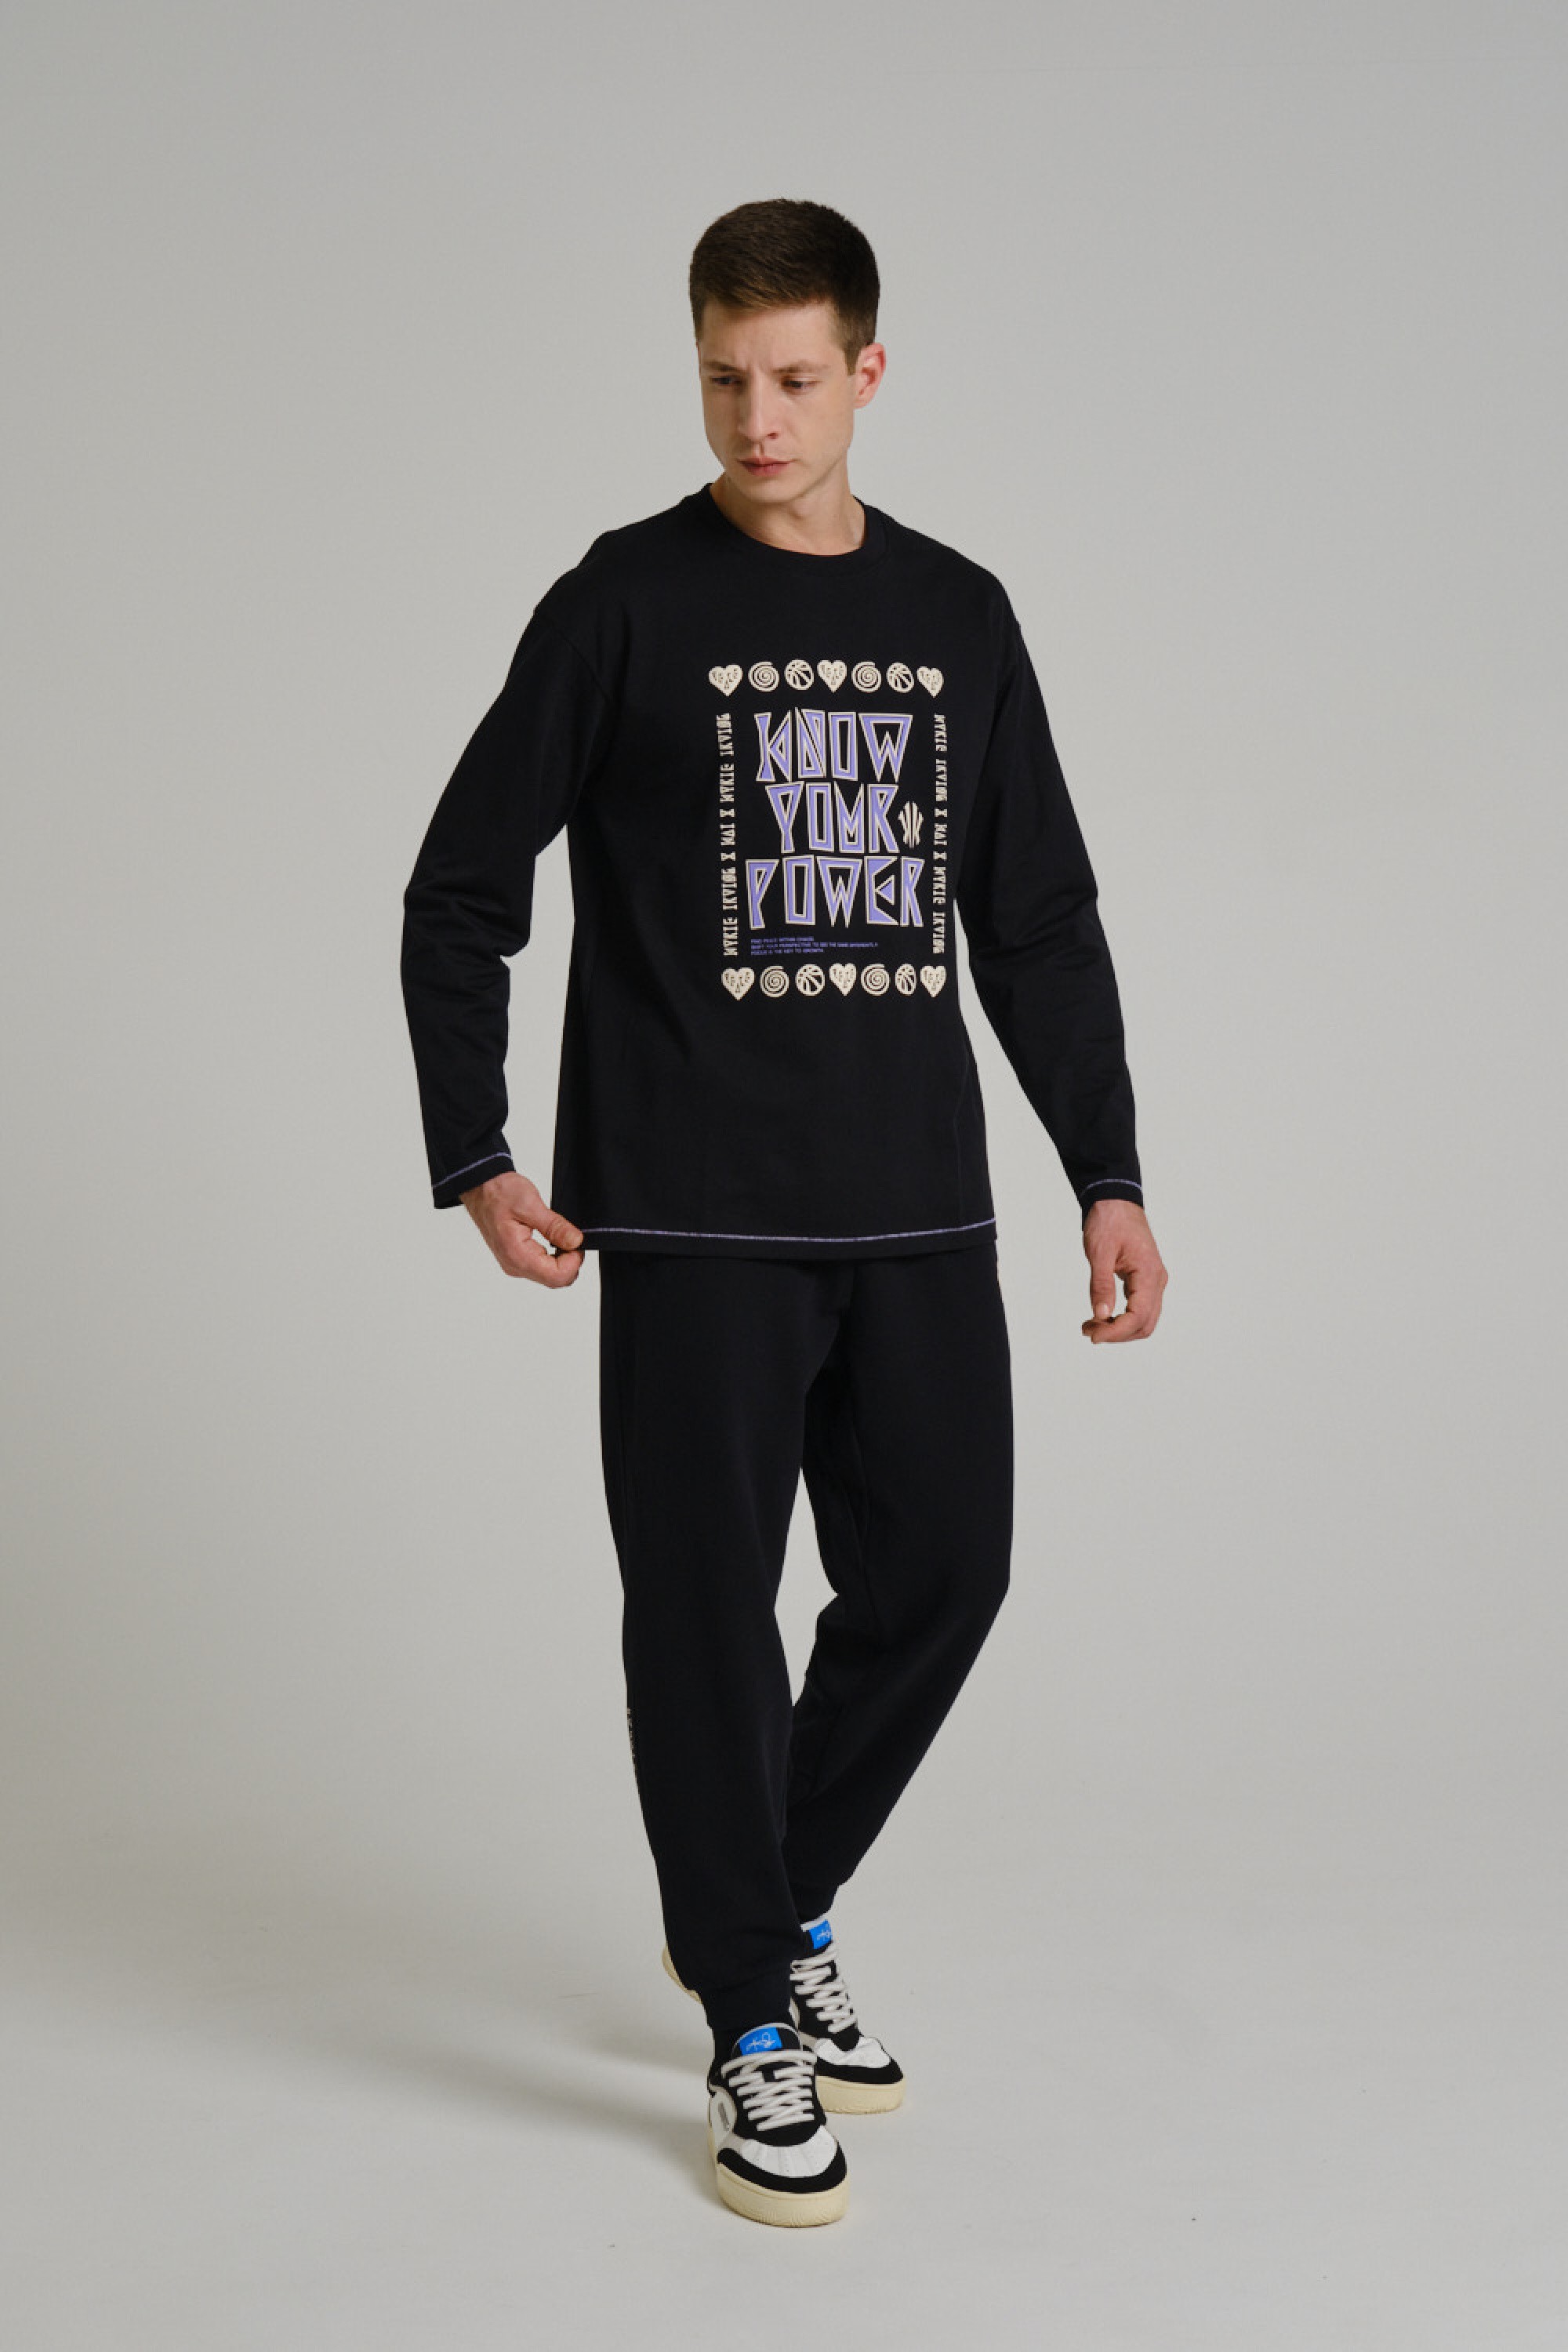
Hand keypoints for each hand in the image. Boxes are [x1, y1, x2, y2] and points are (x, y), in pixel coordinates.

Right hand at [460, 1169, 583, 1287]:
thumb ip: (555, 1227)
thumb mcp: (531, 1205)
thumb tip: (575, 1241)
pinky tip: (552, 1240)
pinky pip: (542, 1268)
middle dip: (570, 1261)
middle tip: (570, 1236)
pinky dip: (554, 1257)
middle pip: (555, 1280)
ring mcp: (515, 1265)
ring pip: (550, 1276)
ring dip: (562, 1259)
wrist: (481, 1189)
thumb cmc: (498, 1193)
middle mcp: (514, 1266)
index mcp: (517, 1255)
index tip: (576, 1241)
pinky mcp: (517, 1260)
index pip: (557, 1276)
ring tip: (559, 1235)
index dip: (574, 1260)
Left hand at [1081, 1198, 1166, 1342]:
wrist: (1115, 1200)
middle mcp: (1157, 1281)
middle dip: (1117, 1333)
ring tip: (1090, 1326)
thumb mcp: (1099, 1253)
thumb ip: (1101, 1285)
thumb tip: (1100, 1315)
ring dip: (1119, 1328)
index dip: (1116, 1332)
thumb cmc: (1108, 1221)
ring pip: (1143, 1319)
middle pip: (1144, 1324)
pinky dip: (1121, 1318)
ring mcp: (1153, 1281)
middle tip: (1088, 1331)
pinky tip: (1100, 1317)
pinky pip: (1138, 1308)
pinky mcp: (1145, 1281)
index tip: (1093, 1336)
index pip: (1139, 1316)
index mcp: (1149, 1274)